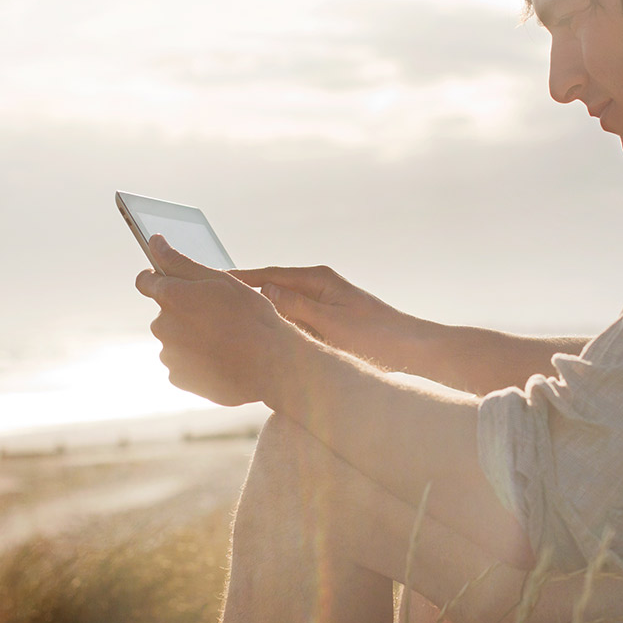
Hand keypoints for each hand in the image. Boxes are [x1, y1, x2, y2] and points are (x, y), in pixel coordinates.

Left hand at [134, 235, 303, 406]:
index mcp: (171, 296)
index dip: (157, 278)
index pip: (146, 281)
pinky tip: (220, 358)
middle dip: (185, 312)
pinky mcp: (177, 377)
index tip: (171, 281)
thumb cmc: (249, 317)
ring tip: (224, 340)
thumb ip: (180, 261)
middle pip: (166, 313)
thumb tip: (154, 241)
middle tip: (218, 316)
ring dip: (192, 337)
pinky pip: (182, 363)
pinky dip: (196, 360)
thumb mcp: (219, 280)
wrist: (269, 365)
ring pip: (175, 339)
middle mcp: (162, 325)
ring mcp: (168, 354)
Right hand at [229, 263, 425, 372]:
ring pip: (281, 306)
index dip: (239, 278)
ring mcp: (322, 303)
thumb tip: (263, 292)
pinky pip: (293, 321)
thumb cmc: (375, 336)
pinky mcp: (327, 321)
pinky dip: (278, 327)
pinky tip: (263, 338)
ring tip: (229, 319)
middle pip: (271, 287)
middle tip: (212, 301)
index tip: (213, 280)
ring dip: (260, 313)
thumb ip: (296, 308)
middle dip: (244, 294)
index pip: (268, 274)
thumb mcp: (330, 323)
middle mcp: (318, 286)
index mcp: (318, 279)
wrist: (411, 349)